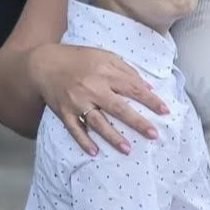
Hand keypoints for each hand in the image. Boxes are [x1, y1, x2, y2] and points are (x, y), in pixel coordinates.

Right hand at [33, 42, 170, 156]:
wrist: (44, 63)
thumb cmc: (79, 59)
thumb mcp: (104, 56)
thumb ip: (127, 71)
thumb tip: (149, 87)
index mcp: (104, 73)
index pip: (132, 88)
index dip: (150, 100)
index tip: (165, 111)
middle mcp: (92, 88)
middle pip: (118, 108)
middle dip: (137, 122)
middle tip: (153, 135)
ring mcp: (77, 102)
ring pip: (98, 122)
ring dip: (113, 137)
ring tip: (127, 149)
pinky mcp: (64, 112)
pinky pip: (75, 129)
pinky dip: (84, 141)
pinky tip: (95, 152)